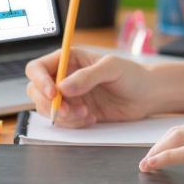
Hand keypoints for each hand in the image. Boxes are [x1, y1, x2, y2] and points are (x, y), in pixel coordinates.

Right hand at [25, 47, 152, 126]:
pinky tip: (92, 118)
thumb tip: (62, 87)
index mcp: (69, 59)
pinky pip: (62, 121)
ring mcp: (69, 96)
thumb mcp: (112, 68)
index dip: (39, 81)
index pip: (38, 68)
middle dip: (50, 104)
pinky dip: (73, 123)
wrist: (146, 95)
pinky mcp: (76, 112)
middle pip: (36, 91)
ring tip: (87, 114)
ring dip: (63, 116)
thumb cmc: (132, 75)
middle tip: (70, 110)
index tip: (52, 94)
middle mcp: (65, 77)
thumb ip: (87, 76)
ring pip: (48, 109)